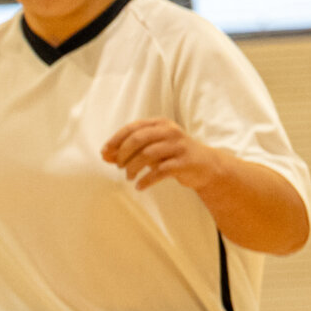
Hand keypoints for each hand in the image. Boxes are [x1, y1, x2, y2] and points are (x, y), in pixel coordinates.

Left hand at [103, 118, 226, 193]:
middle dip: (123, 153)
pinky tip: (139, 186)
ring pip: (148, 155)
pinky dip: (146, 180)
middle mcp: (170, 131)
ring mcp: (178, 146)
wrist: (206, 166)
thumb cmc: (173, 155)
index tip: (104, 153)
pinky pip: (160, 171)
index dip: (116, 140)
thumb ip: (129, 151)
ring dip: (133, 167)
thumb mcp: (151, 149)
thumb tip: (105, 156)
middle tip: (118, 166)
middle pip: (138, 139)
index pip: (133, 128)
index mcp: (160, 124)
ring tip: (129, 177)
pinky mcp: (184, 162)